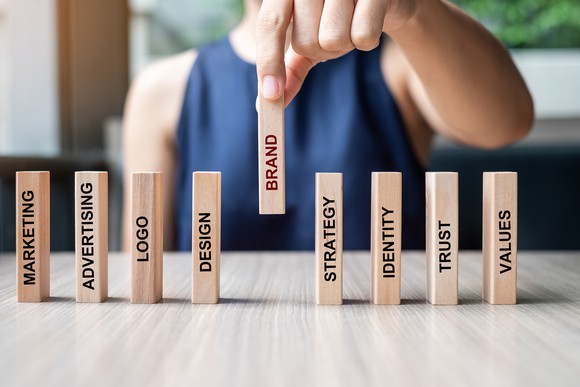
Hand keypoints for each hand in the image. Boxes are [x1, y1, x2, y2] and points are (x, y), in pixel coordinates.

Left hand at [256, 0, 417, 105]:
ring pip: (333, 39)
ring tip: (352, 25)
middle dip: (322, 50)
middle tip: (333, 33)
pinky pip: (363, 35)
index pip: (269, 24)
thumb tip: (268, 102)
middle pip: (305, 41)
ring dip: (345, 45)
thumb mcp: (309, 41)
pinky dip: (368, 41)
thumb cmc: (339, 19)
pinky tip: (370, 22)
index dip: (268, 61)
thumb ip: (288, 69)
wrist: (382, 0)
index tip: (271, 95)